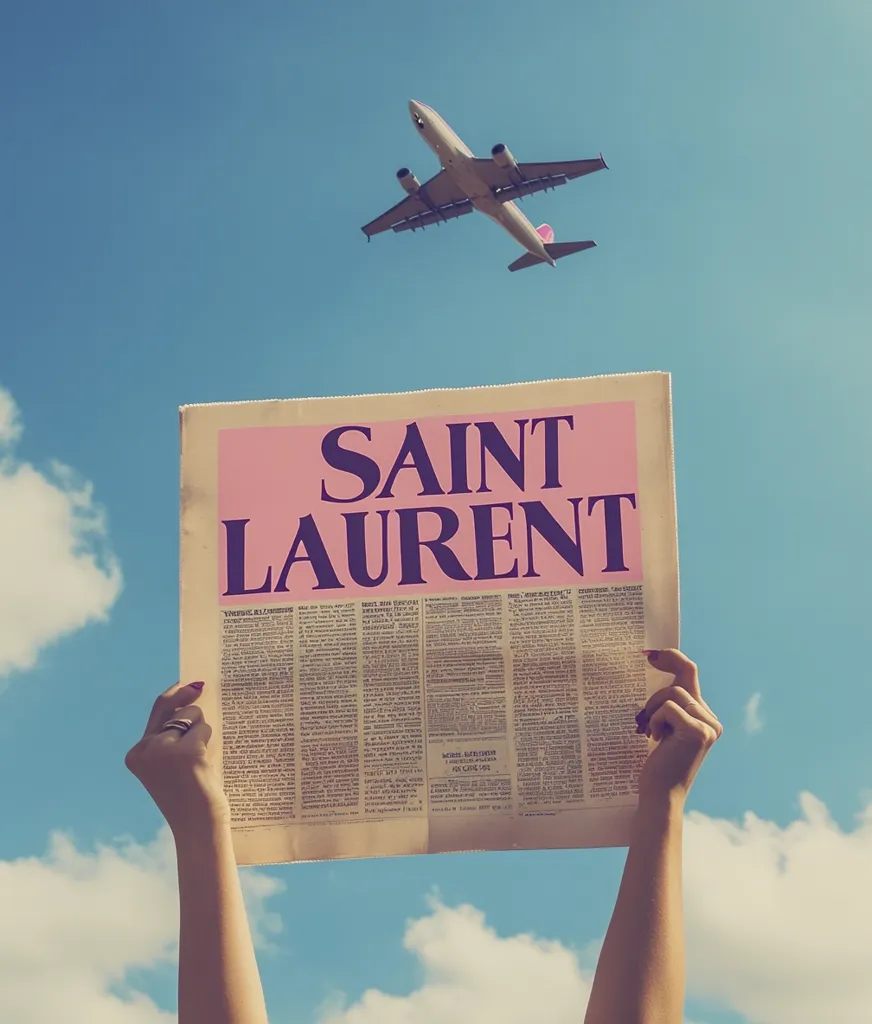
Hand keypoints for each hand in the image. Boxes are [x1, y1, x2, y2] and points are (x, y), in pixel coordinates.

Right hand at [125, 681, 230, 835]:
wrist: (196, 825)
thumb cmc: (188, 796)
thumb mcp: (169, 764)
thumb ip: (171, 737)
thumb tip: (190, 704)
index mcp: (136, 754)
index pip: (155, 714)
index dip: (172, 696)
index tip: (184, 685)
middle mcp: (145, 748)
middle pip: (172, 708)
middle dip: (187, 696)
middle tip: (200, 685)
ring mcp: (164, 749)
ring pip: (192, 717)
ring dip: (202, 732)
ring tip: (200, 761)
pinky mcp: (186, 751)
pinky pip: (204, 729)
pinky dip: (209, 742)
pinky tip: (205, 764)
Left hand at [635, 649, 721, 804]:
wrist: (660, 795)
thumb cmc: (657, 764)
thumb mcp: (664, 728)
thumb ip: (667, 704)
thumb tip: (654, 669)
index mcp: (705, 717)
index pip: (692, 675)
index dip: (674, 659)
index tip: (653, 654)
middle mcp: (711, 720)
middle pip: (686, 675)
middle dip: (664, 669)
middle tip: (645, 664)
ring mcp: (708, 725)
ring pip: (673, 691)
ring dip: (653, 708)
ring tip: (648, 729)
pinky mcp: (698, 731)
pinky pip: (669, 706)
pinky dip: (655, 719)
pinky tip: (655, 738)